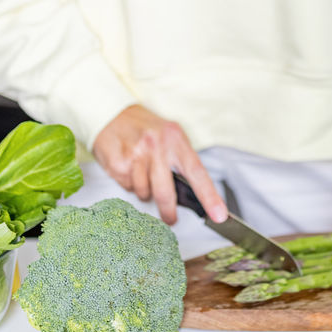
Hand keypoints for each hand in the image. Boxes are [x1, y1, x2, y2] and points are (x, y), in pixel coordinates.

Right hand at [91, 104, 226, 225]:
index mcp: (176, 139)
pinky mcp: (118, 163)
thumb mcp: (170, 136)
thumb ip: (180, 161)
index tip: (219, 215)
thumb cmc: (146, 128)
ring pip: (144, 192)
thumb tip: (193, 194)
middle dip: (169, 211)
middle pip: (166, 192)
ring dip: (144, 191)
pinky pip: (127, 187)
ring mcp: (136, 154)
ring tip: (141, 174)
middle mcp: (157, 146)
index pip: (197, 172)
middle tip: (170, 218)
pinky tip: (128, 168)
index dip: (209, 197)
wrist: (112, 113)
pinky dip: (129, 183)